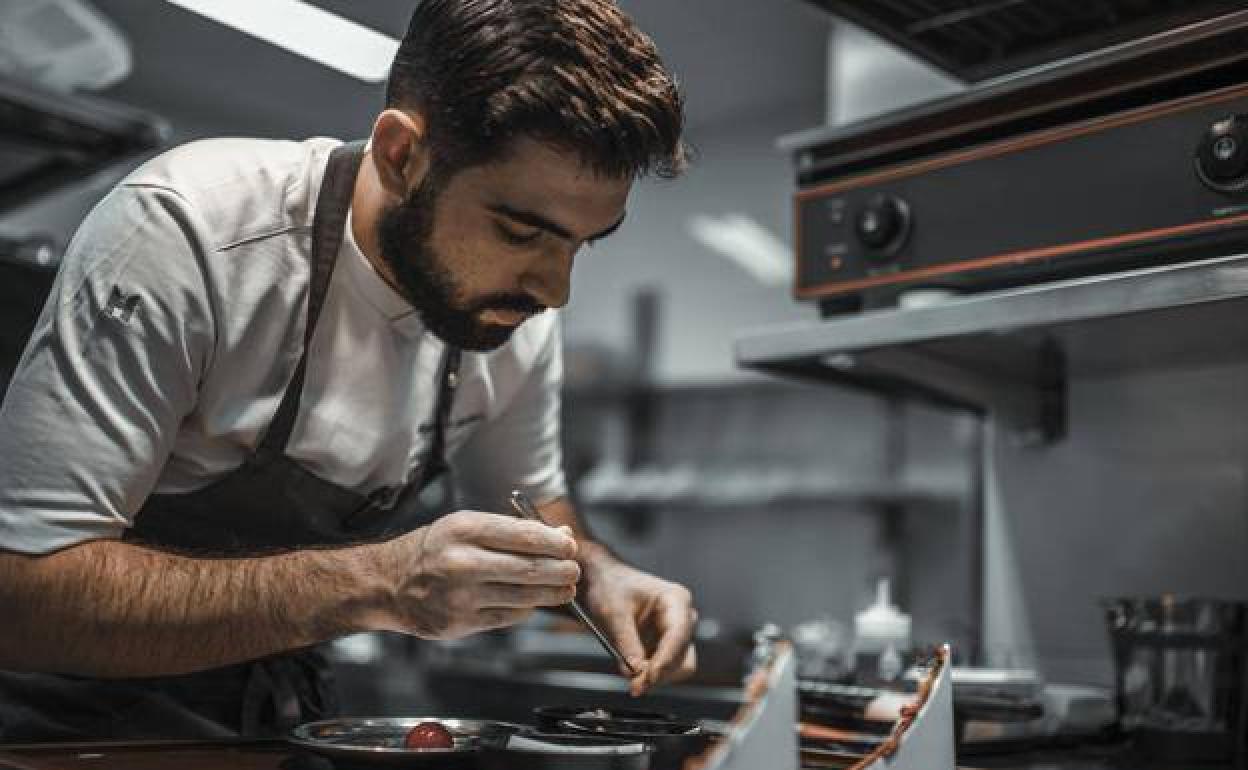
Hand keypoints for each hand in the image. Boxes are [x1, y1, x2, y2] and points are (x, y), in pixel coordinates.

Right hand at [375, 510, 580, 639]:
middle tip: (573, 571)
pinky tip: (532, 602)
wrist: (390, 583)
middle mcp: (461, 562)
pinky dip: (526, 610)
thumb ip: (513, 531)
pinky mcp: (459, 623)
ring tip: (565, 588)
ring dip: (551, 594)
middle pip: (528, 568)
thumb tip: (561, 538)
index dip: (555, 543)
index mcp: (464, 530)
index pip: (523, 535)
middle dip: (560, 571)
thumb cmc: (436, 549)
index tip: (570, 546)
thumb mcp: (468, 526)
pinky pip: (507, 618)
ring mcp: (460, 596)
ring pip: (522, 597)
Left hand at [579, 546, 697, 695]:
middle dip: (660, 673)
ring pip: (677, 667)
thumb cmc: (610, 586)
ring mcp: (676, 633)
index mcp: (676, 600)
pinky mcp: (666, 645)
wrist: (603, 580)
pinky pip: (666, 668)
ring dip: (656, 677)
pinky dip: (652, 675)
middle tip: (634, 685)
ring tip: (632, 680)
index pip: (678, 636)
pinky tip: (634, 673)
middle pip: (682, 657)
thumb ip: (625, 643)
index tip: (647, 678)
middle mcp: (683, 617)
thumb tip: (635, 673)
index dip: (664, 661)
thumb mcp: (613, 613)